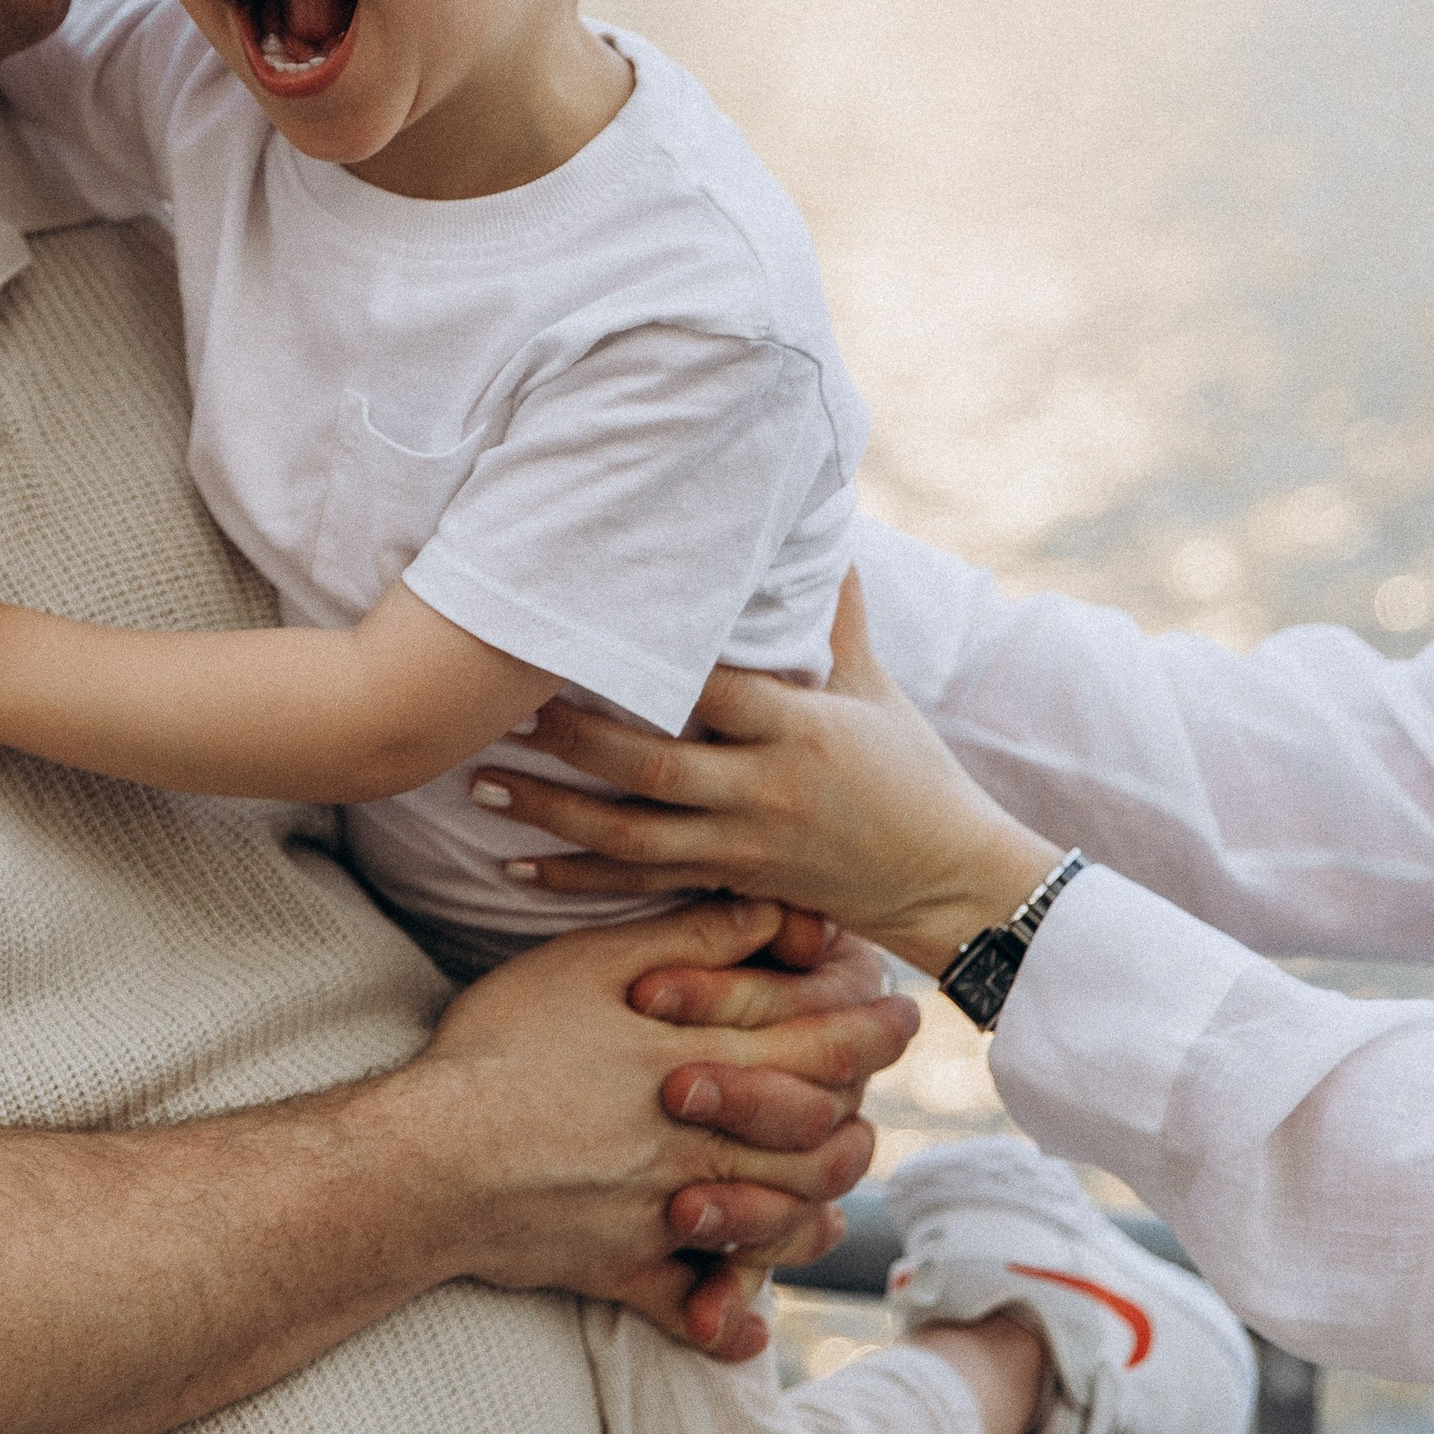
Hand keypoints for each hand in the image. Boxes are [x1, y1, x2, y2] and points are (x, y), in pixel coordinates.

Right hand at [413, 898, 918, 1357]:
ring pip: (779, 1224)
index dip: (873, 1029)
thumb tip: (779, 913)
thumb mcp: (593, 964)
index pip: (823, 1047)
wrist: (426, 1160)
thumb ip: (694, 937)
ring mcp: (669, 1219)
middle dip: (860, 1118)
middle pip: (821, 1141)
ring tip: (829, 1190)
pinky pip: (691, 1313)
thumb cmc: (502, 1047)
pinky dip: (724, 1322)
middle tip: (875, 1104)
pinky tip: (741, 1323)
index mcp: (704, 1063)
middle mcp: (704, 1145)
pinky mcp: (624, 1272)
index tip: (902, 1014)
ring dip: (815, 1210)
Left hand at [468, 575, 1061, 973]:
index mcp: (801, 728)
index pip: (711, 690)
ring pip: (631, 835)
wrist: (952, 883)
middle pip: (651, 764)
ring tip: (482, 785)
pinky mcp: (734, 885)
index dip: (644, 666)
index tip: (576, 637)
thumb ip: (841, 626)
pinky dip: (576, 883)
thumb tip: (833, 545)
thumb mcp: (881, 697)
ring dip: (551, 812)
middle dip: (569, 738)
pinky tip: (517, 871)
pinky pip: (642, 887)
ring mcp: (746, 844)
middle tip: (497, 708)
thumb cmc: (917, 778)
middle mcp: (766, 789)